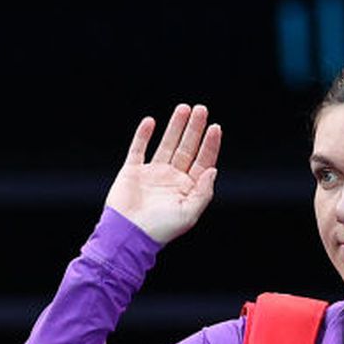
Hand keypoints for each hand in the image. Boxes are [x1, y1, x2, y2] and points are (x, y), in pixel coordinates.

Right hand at [105, 104, 220, 245]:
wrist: (129, 234)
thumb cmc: (160, 230)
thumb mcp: (188, 214)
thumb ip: (203, 192)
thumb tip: (214, 170)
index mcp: (187, 190)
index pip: (202, 162)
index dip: (209, 145)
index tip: (215, 127)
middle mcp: (172, 179)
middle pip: (187, 148)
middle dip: (194, 129)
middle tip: (201, 109)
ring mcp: (152, 173)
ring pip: (166, 144)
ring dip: (175, 126)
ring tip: (184, 109)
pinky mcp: (132, 171)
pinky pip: (138, 148)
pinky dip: (143, 134)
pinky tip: (151, 122)